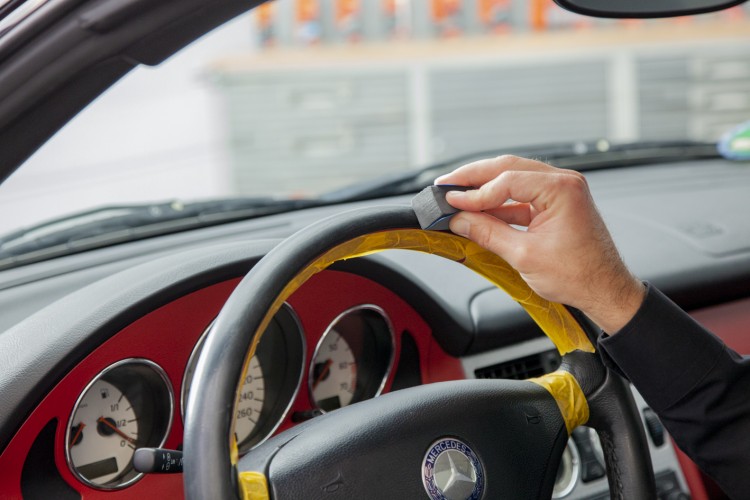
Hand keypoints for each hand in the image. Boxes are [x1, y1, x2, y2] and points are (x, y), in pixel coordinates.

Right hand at [436, 155, 644, 332]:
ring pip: (512, 179)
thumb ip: (487, 233)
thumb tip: (459, 219)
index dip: (475, 192)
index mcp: (561, 188)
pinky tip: (479, 211)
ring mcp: (560, 192)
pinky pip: (521, 196)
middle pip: (507, 168)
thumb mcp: (524, 255)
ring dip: (484, 189)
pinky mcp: (555, 204)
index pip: (506, 180)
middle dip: (474, 178)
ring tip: (458, 197)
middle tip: (446, 185)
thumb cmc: (579, 275)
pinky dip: (499, 203)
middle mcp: (563, 183)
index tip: (451, 201)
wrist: (605, 290)